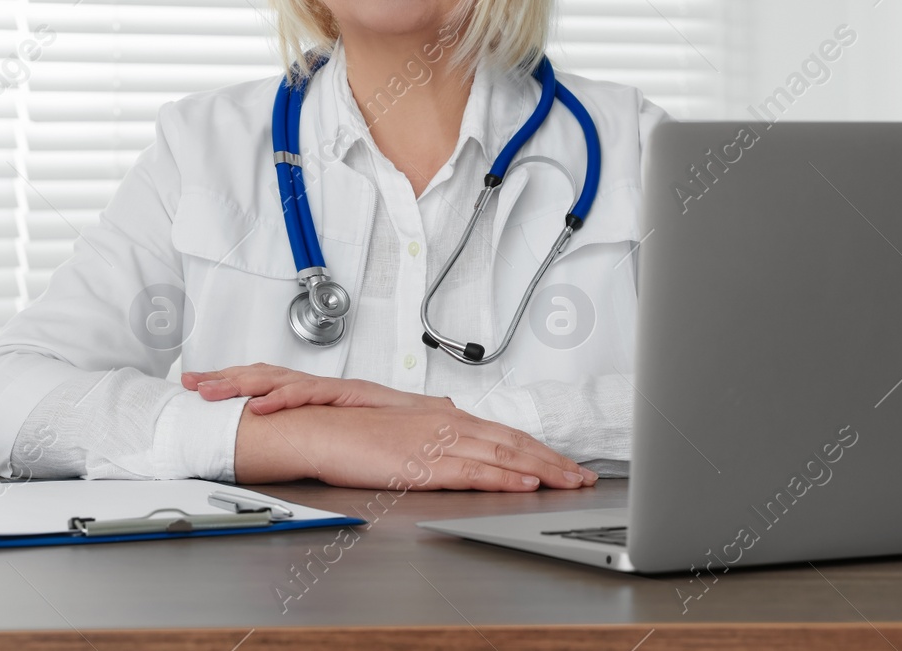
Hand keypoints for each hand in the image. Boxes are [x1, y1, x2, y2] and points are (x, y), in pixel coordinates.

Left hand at [184, 363, 452, 414]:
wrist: (438, 421)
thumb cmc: (396, 427)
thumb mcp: (349, 434)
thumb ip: (326, 435)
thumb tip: (300, 444)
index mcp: (317, 393)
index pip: (268, 382)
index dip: (234, 382)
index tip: (202, 385)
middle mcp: (321, 386)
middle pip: (263, 375)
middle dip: (224, 377)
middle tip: (189, 381)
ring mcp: (332, 389)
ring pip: (278, 378)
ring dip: (241, 382)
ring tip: (210, 389)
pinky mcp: (347, 395)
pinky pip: (310, 393)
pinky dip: (283, 397)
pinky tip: (261, 405)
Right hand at [233, 403, 597, 490]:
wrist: (318, 431)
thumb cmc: (351, 432)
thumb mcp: (400, 425)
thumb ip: (432, 428)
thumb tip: (455, 425)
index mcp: (444, 417)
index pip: (503, 434)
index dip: (537, 449)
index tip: (563, 462)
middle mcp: (447, 424)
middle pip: (513, 443)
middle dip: (553, 461)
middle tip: (583, 476)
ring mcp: (438, 443)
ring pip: (502, 457)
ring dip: (541, 471)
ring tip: (570, 483)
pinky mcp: (425, 464)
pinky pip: (474, 473)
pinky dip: (505, 478)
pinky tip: (526, 484)